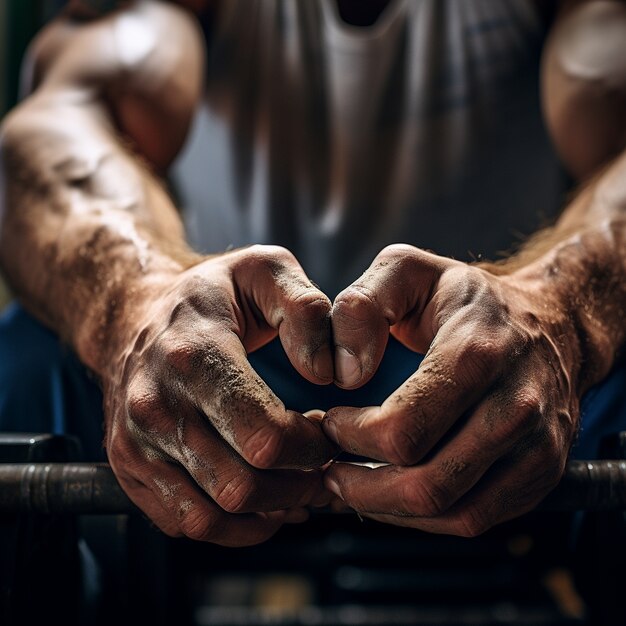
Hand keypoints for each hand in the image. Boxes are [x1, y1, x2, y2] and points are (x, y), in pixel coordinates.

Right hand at [103, 245, 336, 545]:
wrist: (136, 315)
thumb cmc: (209, 296)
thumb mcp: (264, 270)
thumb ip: (306, 309)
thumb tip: (329, 371)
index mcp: (193, 356)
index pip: (265, 436)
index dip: (313, 447)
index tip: (330, 433)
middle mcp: (156, 406)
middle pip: (242, 485)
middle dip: (299, 486)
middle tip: (324, 467)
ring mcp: (137, 443)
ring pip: (213, 515)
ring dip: (270, 512)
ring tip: (300, 488)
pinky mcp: (130, 467)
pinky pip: (185, 523)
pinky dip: (233, 527)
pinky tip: (265, 504)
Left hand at [323, 244, 580, 535]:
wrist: (551, 322)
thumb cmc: (468, 300)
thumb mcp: (407, 270)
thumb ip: (363, 304)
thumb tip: (344, 371)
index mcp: (477, 353)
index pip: (404, 428)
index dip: (352, 436)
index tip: (329, 421)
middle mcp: (516, 406)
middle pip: (428, 483)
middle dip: (361, 485)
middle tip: (330, 466)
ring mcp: (537, 446)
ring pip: (453, 513)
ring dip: (389, 509)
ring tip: (354, 484)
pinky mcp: (542, 474)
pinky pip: (476, 519)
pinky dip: (425, 518)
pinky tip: (394, 494)